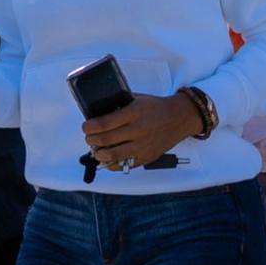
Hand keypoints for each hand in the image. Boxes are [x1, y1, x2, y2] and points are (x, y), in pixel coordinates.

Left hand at [83, 91, 202, 170]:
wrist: (179, 118)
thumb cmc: (156, 107)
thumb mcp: (138, 99)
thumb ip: (120, 104)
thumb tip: (100, 112)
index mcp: (134, 113)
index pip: (104, 123)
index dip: (90, 127)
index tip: (86, 127)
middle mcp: (137, 130)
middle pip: (105, 140)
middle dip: (91, 140)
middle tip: (89, 138)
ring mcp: (142, 146)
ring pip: (112, 156)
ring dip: (99, 154)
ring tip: (96, 150)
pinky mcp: (146, 158)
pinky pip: (123, 165)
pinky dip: (111, 164)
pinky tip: (108, 158)